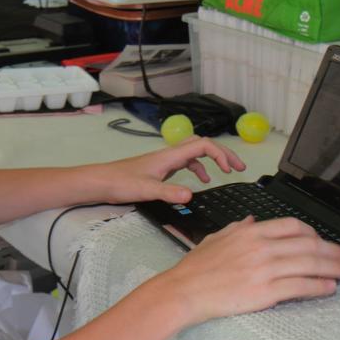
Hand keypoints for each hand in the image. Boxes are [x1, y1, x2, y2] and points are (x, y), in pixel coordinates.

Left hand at [90, 136, 244, 204]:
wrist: (101, 181)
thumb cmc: (119, 182)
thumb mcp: (146, 190)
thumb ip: (169, 192)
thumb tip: (191, 194)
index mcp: (169, 156)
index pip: (203, 145)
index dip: (220, 154)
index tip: (230, 169)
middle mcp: (169, 154)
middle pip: (203, 145)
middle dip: (223, 154)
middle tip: (238, 167)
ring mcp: (165, 160)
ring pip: (196, 153)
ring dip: (213, 160)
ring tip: (226, 172)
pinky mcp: (161, 168)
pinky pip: (187, 162)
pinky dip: (199, 168)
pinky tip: (200, 181)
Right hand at [156, 217, 339, 325]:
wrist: (184, 291)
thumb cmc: (196, 268)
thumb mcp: (216, 238)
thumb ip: (238, 228)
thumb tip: (252, 221)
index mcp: (251, 232)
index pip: (293, 226)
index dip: (313, 233)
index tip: (322, 241)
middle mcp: (261, 247)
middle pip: (309, 245)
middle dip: (332, 251)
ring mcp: (265, 269)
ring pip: (310, 264)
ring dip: (333, 268)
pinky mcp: (266, 291)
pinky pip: (301, 287)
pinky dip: (319, 287)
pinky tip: (328, 288)